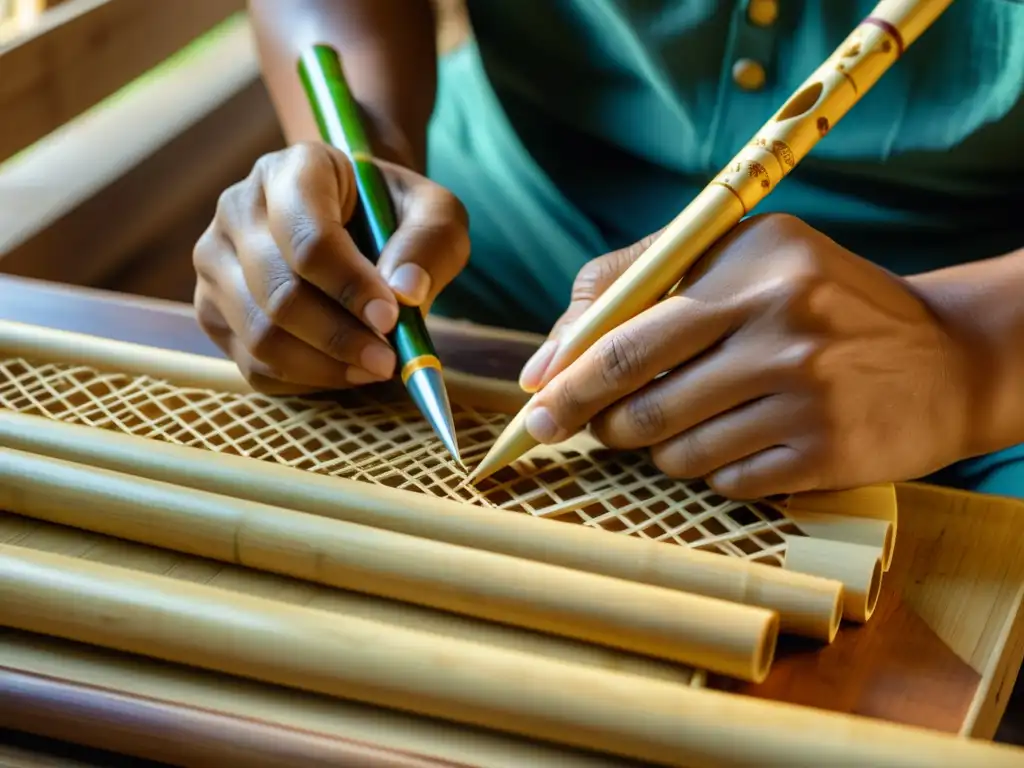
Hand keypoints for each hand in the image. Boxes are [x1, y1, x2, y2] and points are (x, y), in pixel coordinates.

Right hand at [193, 141, 469, 393]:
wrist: (352, 222)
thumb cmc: (392, 215)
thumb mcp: (434, 214)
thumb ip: (429, 244)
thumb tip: (406, 294)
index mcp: (294, 170)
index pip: (309, 239)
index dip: (351, 287)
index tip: (392, 318)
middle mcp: (238, 207)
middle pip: (280, 294)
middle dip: (341, 337)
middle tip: (390, 360)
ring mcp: (215, 260)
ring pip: (261, 336)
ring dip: (325, 366)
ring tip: (374, 368)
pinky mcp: (210, 309)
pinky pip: (251, 365)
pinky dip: (304, 380)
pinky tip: (344, 371)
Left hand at [518, 214, 978, 498]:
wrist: (948, 358)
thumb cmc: (821, 302)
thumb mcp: (744, 255)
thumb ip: (637, 280)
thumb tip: (547, 359)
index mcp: (753, 262)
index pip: (627, 330)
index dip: (567, 374)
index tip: (532, 401)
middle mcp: (783, 323)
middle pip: (639, 395)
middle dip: (586, 419)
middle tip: (568, 427)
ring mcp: (807, 394)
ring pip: (675, 449)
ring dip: (654, 447)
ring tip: (678, 424)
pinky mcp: (825, 454)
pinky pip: (723, 481)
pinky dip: (710, 469)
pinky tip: (735, 442)